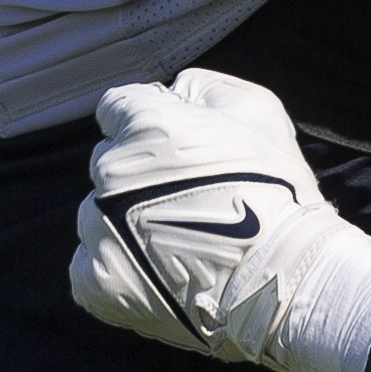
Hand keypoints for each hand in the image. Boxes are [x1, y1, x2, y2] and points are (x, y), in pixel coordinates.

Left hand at [69, 68, 370, 371]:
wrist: (280, 279)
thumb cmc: (277, 190)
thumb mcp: (260, 111)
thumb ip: (204, 89)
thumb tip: (173, 90)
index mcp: (146, 126)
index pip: (116, 108)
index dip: (147, 124)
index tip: (173, 146)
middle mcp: (111, 173)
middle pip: (108, 163)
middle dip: (139, 173)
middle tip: (186, 197)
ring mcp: (96, 230)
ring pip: (97, 213)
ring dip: (124, 220)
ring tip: (176, 240)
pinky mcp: (94, 282)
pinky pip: (90, 263)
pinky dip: (117, 264)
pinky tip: (157, 267)